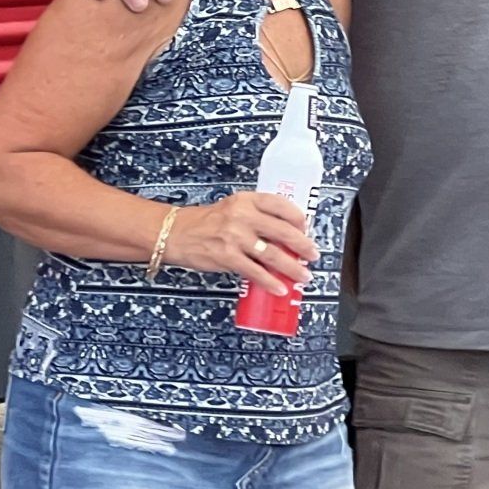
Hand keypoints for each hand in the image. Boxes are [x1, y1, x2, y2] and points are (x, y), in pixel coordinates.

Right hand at [165, 193, 319, 295]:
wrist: (175, 233)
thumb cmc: (205, 222)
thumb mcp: (232, 207)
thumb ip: (256, 215)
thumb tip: (284, 232)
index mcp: (246, 200)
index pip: (281, 205)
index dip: (298, 218)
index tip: (307, 228)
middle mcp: (243, 216)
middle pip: (283, 231)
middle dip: (303, 246)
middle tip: (313, 255)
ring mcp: (235, 237)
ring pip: (273, 254)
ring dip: (292, 268)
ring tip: (303, 276)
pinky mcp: (227, 257)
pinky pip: (255, 272)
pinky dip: (270, 282)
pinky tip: (279, 288)